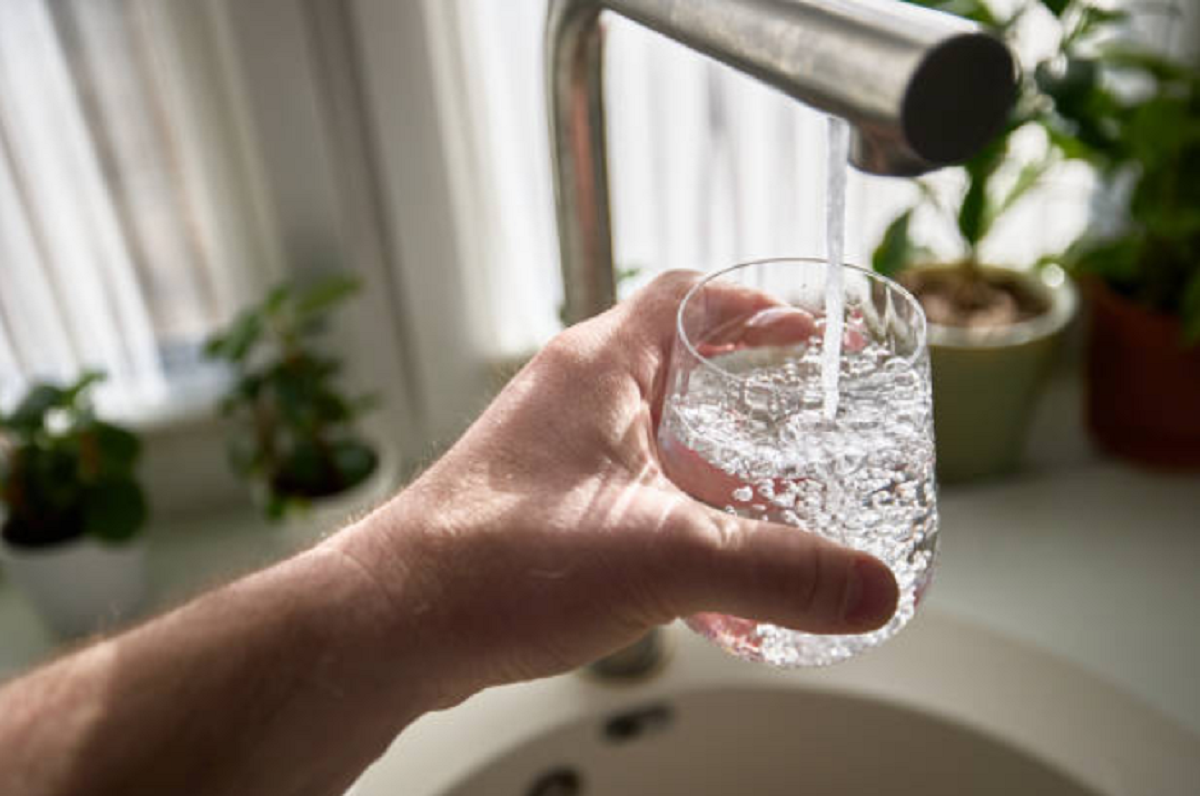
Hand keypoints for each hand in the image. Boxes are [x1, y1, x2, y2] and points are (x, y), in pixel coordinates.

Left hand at [331, 272, 897, 707]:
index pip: (687, 294)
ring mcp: (552, 450)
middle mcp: (572, 396)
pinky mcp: (541, 504)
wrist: (393, 624)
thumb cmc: (494, 562)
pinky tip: (706, 573)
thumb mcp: (665, 557)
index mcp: (599, 368)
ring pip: (652, 431)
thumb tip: (869, 587)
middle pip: (676, 361)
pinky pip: (627, 488)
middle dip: (747, 388)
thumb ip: (777, 571)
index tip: (811, 331)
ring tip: (770, 497)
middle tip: (803, 416)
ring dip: (712, 457)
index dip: (756, 304)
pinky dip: (676, 512)